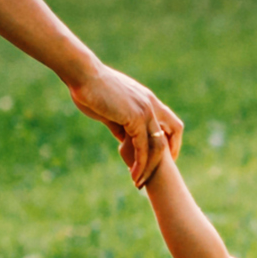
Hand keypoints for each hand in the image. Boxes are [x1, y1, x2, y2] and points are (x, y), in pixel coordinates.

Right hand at [67, 60, 181, 185]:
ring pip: (158, 145)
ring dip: (150, 166)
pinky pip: (143, 147)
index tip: (163, 157)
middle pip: (173, 132)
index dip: (171, 140)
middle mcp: (151, 104)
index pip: (170, 122)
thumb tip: (124, 140)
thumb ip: (120, 125)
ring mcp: (145, 110)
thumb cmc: (91, 89)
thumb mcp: (110, 110)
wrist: (83, 75)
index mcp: (147, 99)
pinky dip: (140, 163)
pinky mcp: (135, 117)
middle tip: (156, 174)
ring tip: (139, 182)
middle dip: (168, 156)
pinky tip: (133, 174)